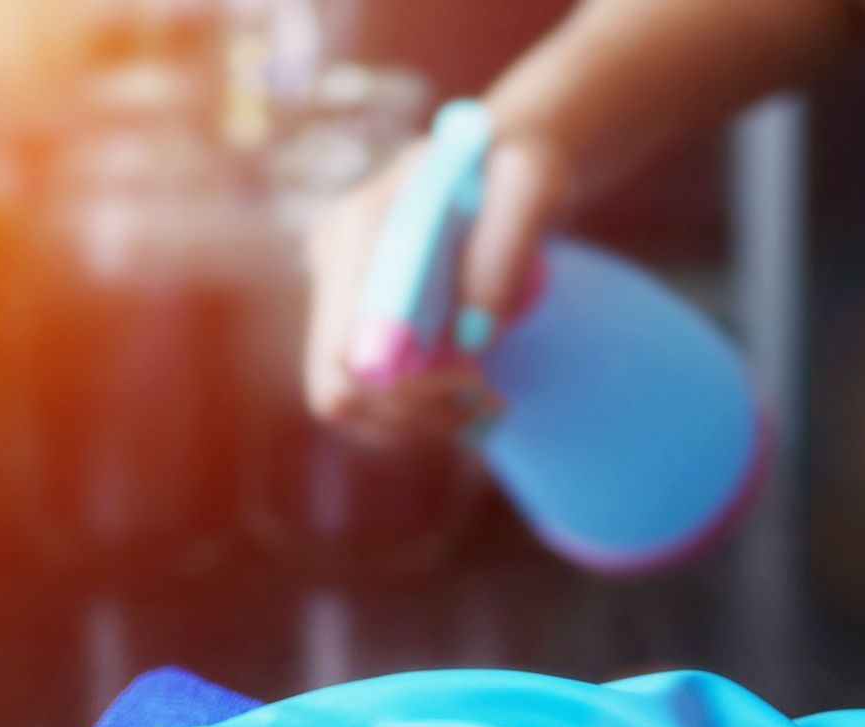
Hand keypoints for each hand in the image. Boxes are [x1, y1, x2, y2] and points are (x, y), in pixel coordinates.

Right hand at [303, 132, 572, 445]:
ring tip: (489, 401)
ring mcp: (339, 299)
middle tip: (488, 400)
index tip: (477, 376)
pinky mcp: (356, 324)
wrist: (502, 163)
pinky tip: (469, 398)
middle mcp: (335, 264)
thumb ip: (503, 250)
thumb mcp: (529, 186)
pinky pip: (366, 401)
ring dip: (420, 424)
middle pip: (336, 388)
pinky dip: (417, 418)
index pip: (346, 346)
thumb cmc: (518, 168)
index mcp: (361, 225)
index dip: (405, 388)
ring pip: (348, 406)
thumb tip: (471, 340)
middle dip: (413, 415)